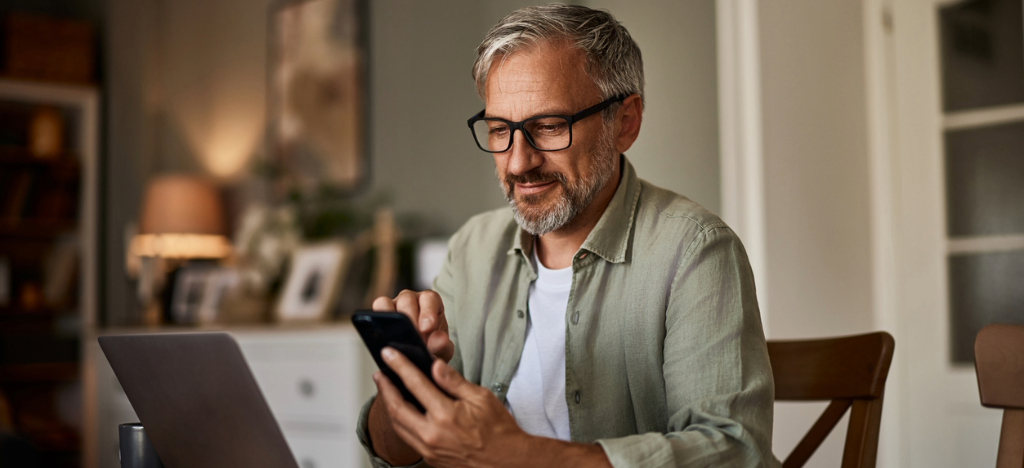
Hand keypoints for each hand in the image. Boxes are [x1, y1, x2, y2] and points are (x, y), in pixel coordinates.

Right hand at [373, 290, 454, 361]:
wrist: (421, 353)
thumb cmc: (433, 346)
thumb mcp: (442, 349)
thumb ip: (442, 345)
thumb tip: (439, 340)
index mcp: (430, 301)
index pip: (429, 299)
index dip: (427, 312)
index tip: (427, 329)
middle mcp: (412, 298)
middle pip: (407, 300)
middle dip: (409, 320)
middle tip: (412, 339)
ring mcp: (394, 303)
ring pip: (387, 302)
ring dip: (390, 319)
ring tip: (396, 340)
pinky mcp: (381, 312)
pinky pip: (376, 309)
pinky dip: (377, 320)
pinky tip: (383, 338)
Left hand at [374, 347, 529, 467]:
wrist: (508, 463)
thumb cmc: (499, 431)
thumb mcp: (482, 398)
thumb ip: (454, 382)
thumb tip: (435, 365)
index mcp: (446, 415)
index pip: (415, 384)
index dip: (399, 366)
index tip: (389, 354)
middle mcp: (433, 434)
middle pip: (397, 408)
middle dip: (385, 388)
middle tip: (379, 373)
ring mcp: (429, 449)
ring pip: (398, 425)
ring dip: (389, 405)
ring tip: (386, 390)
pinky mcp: (430, 458)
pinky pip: (407, 437)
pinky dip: (400, 421)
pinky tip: (401, 411)